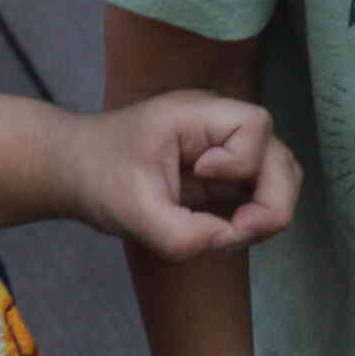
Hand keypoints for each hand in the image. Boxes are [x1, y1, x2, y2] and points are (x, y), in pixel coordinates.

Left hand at [58, 92, 301, 259]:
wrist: (74, 171)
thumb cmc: (97, 178)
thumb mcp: (132, 212)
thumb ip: (181, 234)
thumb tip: (225, 240)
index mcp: (197, 114)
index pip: (254, 125)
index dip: (241, 160)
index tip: (200, 177)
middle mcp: (220, 126)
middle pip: (279, 155)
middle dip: (270, 201)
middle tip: (236, 231)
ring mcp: (226, 148)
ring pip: (280, 174)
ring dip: (269, 209)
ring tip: (233, 233)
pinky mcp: (225, 172)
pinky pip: (262, 189)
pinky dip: (257, 214)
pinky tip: (228, 231)